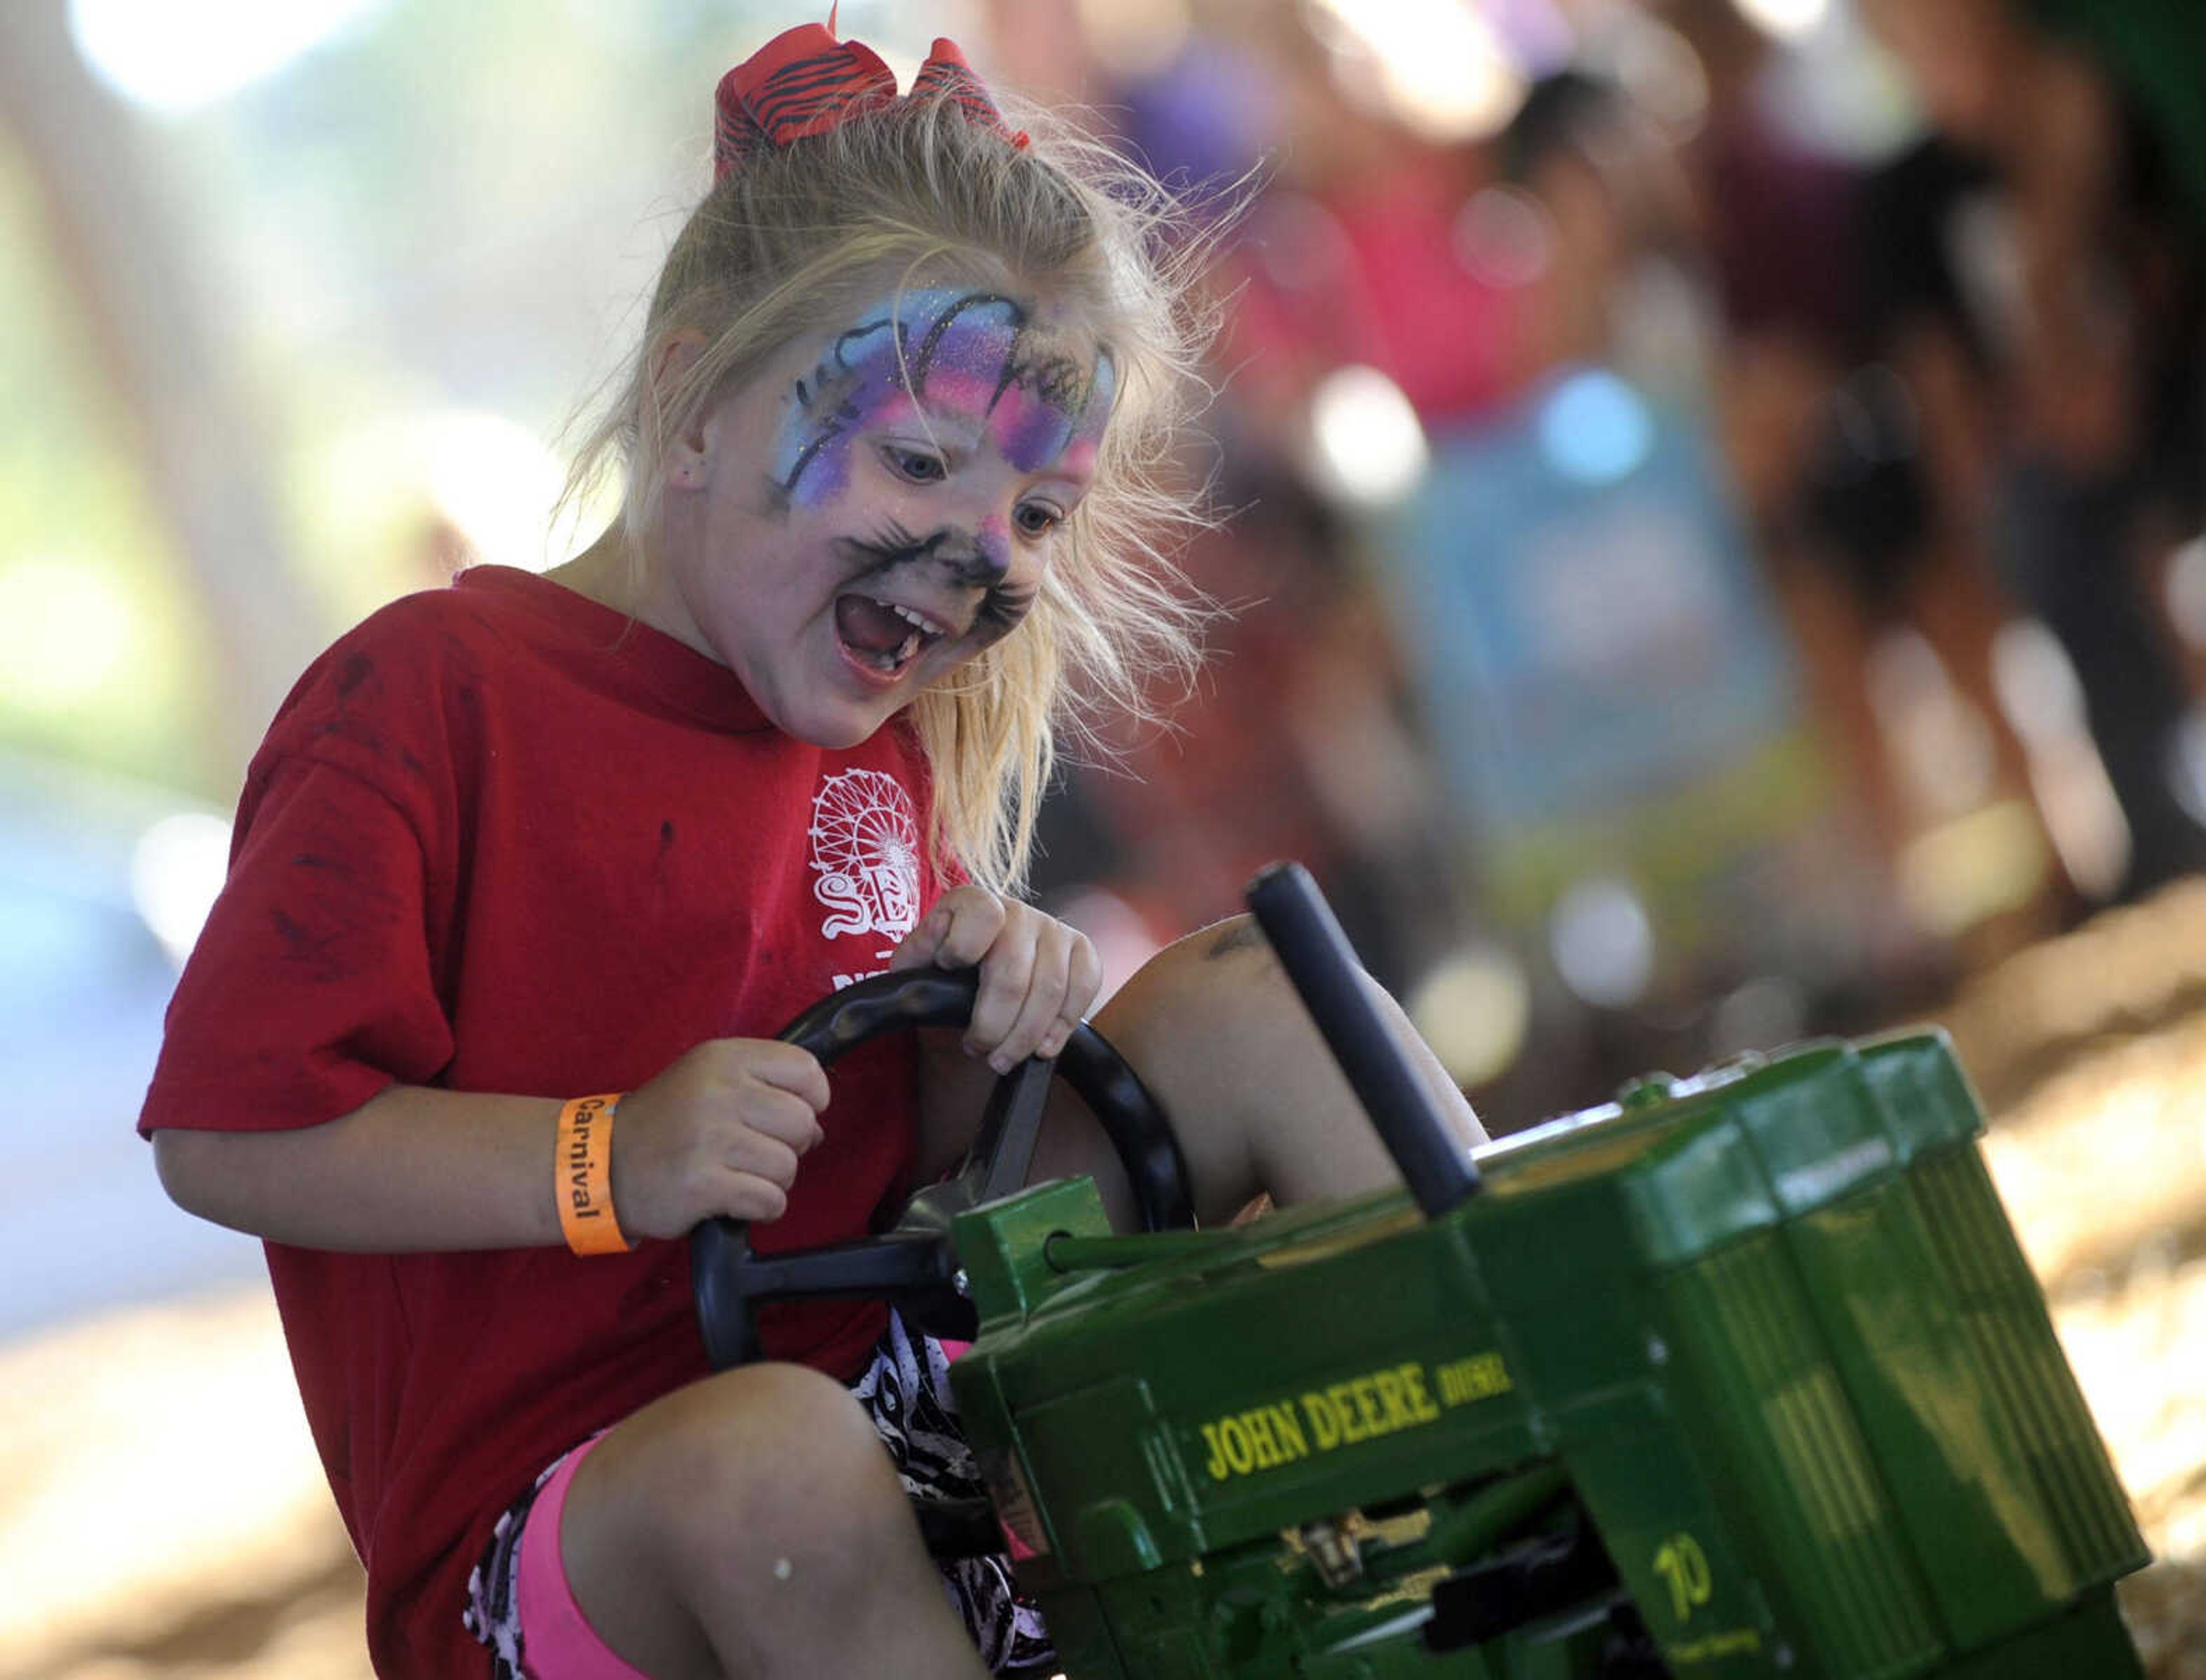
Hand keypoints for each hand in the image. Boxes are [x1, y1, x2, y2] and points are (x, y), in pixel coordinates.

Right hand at [609, 1039, 829, 1236]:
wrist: (604, 1164)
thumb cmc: (667, 1123)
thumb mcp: (708, 1081)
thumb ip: (765, 1090)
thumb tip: (818, 1127)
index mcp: (725, 1058)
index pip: (806, 1070)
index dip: (812, 1099)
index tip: (790, 1116)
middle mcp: (719, 1091)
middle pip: (802, 1121)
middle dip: (792, 1145)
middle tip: (758, 1152)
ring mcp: (710, 1138)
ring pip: (788, 1166)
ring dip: (773, 1180)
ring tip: (741, 1175)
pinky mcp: (703, 1183)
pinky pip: (769, 1200)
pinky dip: (762, 1208)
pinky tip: (737, 1200)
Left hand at [889, 886, 1101, 1072]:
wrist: (986, 968)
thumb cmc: (950, 968)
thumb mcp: (920, 962)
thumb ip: (914, 958)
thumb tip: (923, 961)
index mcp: (975, 902)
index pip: (980, 915)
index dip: (962, 949)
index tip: (948, 974)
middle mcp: (1019, 910)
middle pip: (1013, 975)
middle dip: (993, 1025)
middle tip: (978, 1050)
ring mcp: (1054, 928)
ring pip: (1050, 990)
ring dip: (1024, 1036)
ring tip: (1002, 1059)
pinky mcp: (1083, 949)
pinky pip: (1085, 987)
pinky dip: (1063, 1026)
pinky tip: (1042, 1047)